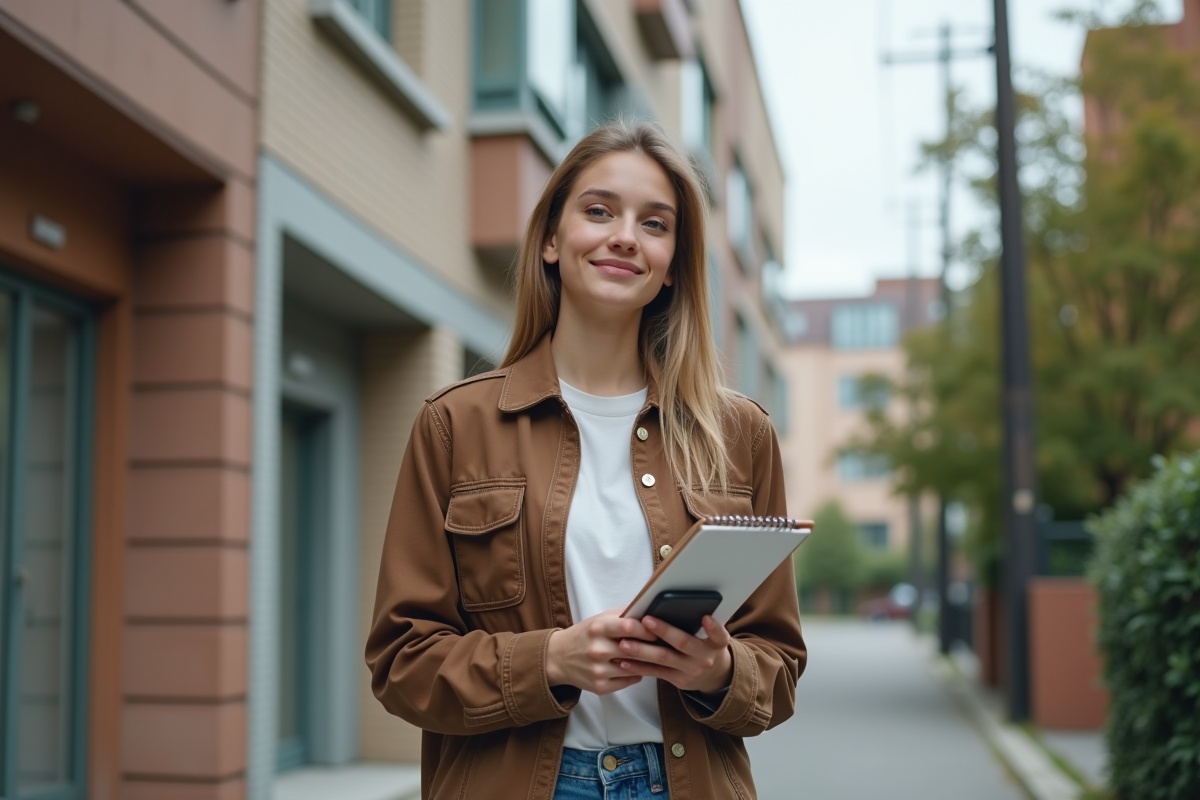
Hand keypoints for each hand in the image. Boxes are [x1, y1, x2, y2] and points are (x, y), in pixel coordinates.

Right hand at [546, 608, 658, 694]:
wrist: (558, 658)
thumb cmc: (584, 635)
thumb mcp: (599, 619)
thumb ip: (623, 614)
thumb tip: (649, 609)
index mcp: (598, 628)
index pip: (629, 627)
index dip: (647, 628)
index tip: (658, 630)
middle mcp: (597, 649)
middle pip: (635, 649)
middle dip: (652, 647)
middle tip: (663, 645)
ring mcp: (598, 670)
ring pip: (635, 667)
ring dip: (646, 662)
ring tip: (653, 657)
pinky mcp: (599, 686)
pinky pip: (628, 681)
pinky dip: (636, 674)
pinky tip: (637, 668)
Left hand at [614, 615, 732, 693]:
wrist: (715, 677)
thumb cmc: (707, 646)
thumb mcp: (713, 637)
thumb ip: (701, 625)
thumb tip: (674, 603)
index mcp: (716, 644)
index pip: (719, 635)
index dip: (713, 627)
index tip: (705, 617)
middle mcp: (704, 658)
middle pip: (683, 643)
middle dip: (663, 631)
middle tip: (645, 620)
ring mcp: (690, 671)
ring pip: (664, 659)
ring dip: (642, 651)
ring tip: (624, 644)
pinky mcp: (677, 681)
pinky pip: (655, 672)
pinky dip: (639, 667)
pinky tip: (623, 661)